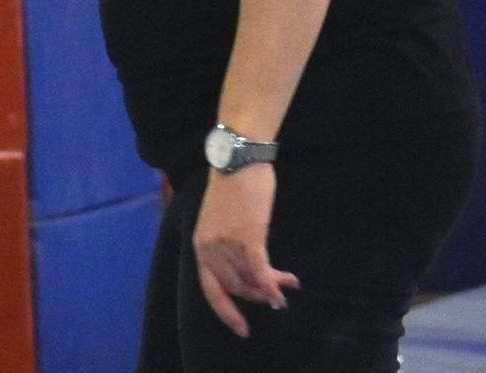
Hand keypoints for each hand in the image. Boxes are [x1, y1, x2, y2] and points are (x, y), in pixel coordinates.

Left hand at [192, 166, 298, 339]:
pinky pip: (261, 272)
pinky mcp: (248, 238)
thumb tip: (247, 273)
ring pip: (251, 281)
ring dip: (269, 288)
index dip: (226, 311)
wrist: (239, 158)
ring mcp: (228, 244)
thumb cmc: (233, 185)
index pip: (210, 289)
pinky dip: (273, 285)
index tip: (242, 328)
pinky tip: (284, 287)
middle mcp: (210, 248)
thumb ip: (227, 246)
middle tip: (274, 293)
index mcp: (200, 243)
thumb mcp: (220, 220)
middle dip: (256, 294)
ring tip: (285, 283)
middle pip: (236, 288)